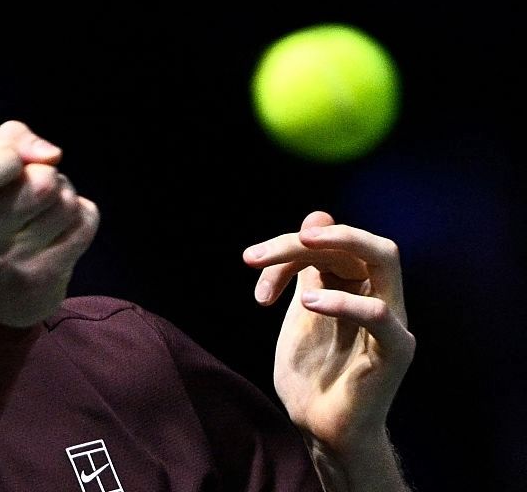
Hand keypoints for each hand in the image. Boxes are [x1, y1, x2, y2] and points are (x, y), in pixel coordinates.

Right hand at [0, 121, 99, 327]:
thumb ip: (7, 141)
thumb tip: (51, 154)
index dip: (9, 157)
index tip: (10, 162)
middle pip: (39, 183)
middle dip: (43, 174)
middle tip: (30, 188)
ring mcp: (8, 266)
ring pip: (65, 200)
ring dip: (62, 196)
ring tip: (43, 211)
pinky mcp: (43, 280)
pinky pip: (85, 221)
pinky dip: (80, 217)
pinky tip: (58, 230)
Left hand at [242, 211, 414, 458]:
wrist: (320, 429)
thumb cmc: (312, 373)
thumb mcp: (301, 312)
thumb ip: (305, 268)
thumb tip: (315, 216)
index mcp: (356, 285)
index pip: (331, 243)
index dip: (289, 246)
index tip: (251, 265)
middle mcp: (380, 296)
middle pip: (359, 240)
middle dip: (312, 236)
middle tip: (263, 251)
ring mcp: (391, 322)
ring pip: (384, 258)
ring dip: (338, 245)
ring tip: (298, 249)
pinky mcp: (394, 352)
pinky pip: (380, 316)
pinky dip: (343, 302)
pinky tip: (307, 303)